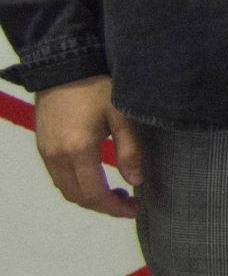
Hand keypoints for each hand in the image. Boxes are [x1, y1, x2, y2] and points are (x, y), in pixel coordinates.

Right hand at [33, 75, 139, 217]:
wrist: (65, 66)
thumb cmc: (96, 86)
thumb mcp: (122, 115)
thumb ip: (130, 150)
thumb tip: (136, 180)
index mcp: (78, 149)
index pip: (94, 194)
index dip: (115, 208)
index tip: (134, 209)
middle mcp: (56, 155)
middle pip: (77, 197)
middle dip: (103, 206)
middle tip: (127, 202)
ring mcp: (46, 151)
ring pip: (65, 189)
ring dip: (88, 196)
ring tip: (115, 190)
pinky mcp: (42, 145)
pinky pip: (57, 175)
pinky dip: (76, 184)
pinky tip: (95, 176)